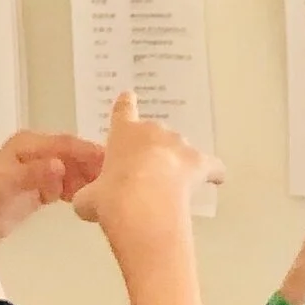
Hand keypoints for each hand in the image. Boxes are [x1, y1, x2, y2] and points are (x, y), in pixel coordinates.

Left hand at [0, 130, 103, 258]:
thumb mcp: (2, 186)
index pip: (64, 144)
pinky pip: (67, 186)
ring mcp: (40, 170)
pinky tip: (89, 202)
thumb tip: (60, 166)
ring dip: (88, 181)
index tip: (112, 164)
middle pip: (73, 156)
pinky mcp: (43, 188)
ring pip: (73, 171)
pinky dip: (78, 192)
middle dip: (93, 167)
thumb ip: (31, 176)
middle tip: (118, 181)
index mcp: (28, 144)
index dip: (88, 152)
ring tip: (107, 194)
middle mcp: (37, 152)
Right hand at [73, 92, 217, 248]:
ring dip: (177, 160)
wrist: (142, 207)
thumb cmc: (111, 198)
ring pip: (180, 148)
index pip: (123, 109)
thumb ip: (90, 195)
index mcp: (123, 132)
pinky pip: (212, 165)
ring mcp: (179, 145)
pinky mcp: (199, 162)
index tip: (129, 97)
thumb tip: (87, 202)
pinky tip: (216, 179)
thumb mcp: (89, 199)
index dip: (125, 105)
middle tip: (146, 174)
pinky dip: (214, 172)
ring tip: (174, 183)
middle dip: (152, 148)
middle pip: (155, 133)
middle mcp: (153, 131)